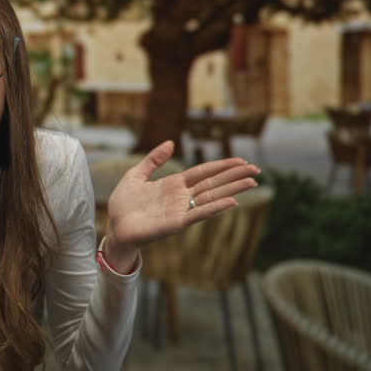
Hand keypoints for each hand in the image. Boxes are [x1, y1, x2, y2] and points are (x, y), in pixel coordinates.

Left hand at [106, 140, 259, 259]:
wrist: (115, 227)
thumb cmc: (124, 204)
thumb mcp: (135, 175)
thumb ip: (153, 160)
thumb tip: (170, 142)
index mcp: (174, 184)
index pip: (203, 172)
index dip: (222, 166)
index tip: (241, 161)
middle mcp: (181, 196)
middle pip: (213, 183)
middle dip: (234, 176)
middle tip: (256, 169)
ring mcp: (181, 209)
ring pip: (211, 197)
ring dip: (232, 189)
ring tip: (252, 182)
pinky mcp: (176, 223)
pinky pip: (199, 213)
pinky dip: (215, 207)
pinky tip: (232, 201)